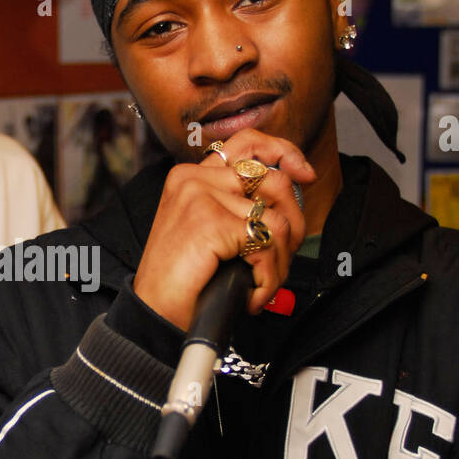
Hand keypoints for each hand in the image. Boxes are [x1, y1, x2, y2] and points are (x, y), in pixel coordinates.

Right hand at [134, 130, 313, 329]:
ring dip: (279, 263)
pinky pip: (267, 245)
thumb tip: (290, 189)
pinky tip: (251, 295)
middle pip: (274, 183)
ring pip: (278, 221)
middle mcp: (193, 179)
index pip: (248, 143)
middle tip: (279, 260)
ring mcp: (201, 197)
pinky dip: (268, 278)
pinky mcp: (210, 222)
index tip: (305, 175)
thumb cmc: (182, 280)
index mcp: (190, 176)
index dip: (285, 152)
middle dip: (293, 227)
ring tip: (260, 285)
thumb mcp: (209, 230)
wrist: (154, 314)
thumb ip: (237, 204)